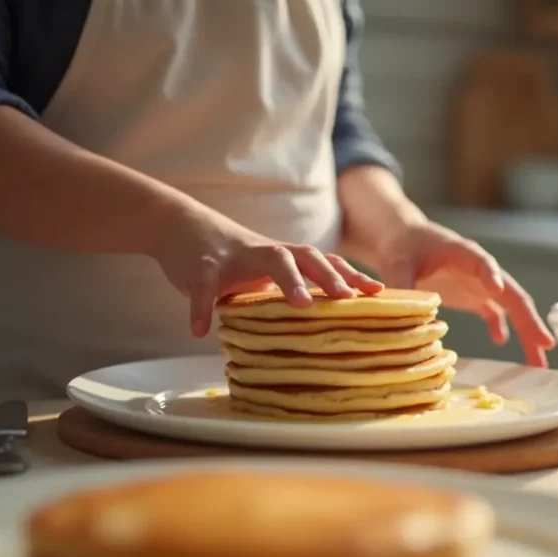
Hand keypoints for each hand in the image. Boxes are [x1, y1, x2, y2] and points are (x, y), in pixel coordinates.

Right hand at [149, 206, 382, 336]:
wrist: (179, 226)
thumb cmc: (228, 259)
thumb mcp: (259, 275)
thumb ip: (285, 292)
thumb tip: (318, 328)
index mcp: (284, 256)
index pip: (324, 262)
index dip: (350, 275)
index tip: (377, 291)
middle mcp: (266, 251)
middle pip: (306, 255)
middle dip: (330, 275)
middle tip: (349, 298)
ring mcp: (235, 254)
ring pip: (269, 259)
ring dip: (289, 280)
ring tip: (303, 305)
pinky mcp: (200, 263)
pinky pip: (202, 286)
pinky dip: (200, 308)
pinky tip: (199, 330)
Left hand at [373, 222, 554, 366]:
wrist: (406, 241)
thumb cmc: (403, 247)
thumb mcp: (397, 262)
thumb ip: (402, 283)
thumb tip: (403, 310)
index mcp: (464, 253)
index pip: (483, 263)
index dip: (490, 276)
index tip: (495, 291)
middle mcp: (481, 270)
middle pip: (512, 294)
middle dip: (529, 320)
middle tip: (546, 344)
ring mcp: (481, 285)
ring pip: (512, 308)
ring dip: (526, 332)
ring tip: (538, 361)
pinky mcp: (475, 297)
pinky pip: (496, 314)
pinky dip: (501, 329)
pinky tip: (500, 342)